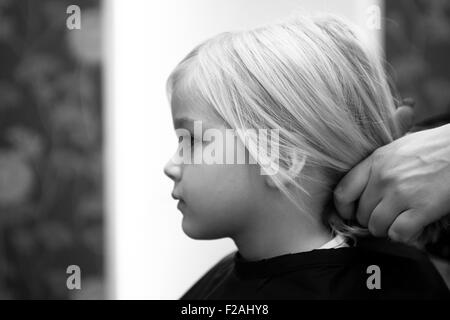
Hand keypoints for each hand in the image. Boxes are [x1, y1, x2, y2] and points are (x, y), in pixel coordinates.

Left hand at [334, 105, 449, 242]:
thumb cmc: (432, 148)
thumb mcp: (396, 148)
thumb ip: (375, 165)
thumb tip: (359, 186)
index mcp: (375, 161)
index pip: (343, 192)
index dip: (343, 208)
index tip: (350, 213)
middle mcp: (383, 177)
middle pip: (361, 213)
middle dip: (370, 219)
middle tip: (384, 215)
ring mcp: (401, 193)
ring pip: (376, 227)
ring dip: (385, 229)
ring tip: (397, 220)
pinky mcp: (422, 208)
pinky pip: (398, 234)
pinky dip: (402, 235)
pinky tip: (410, 226)